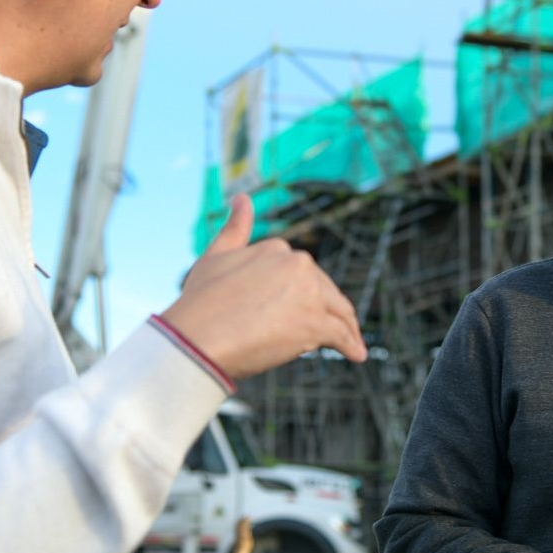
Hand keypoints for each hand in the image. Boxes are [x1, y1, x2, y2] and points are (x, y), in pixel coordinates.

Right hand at [161, 195, 367, 379]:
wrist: (197, 338)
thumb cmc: (200, 303)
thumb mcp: (215, 256)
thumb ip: (234, 229)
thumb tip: (242, 197)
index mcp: (276, 248)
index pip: (303, 273)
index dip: (307, 294)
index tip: (307, 309)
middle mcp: (297, 264)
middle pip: (325, 291)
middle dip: (330, 310)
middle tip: (335, 331)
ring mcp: (309, 294)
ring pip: (339, 311)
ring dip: (348, 328)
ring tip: (352, 344)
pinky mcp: (315, 324)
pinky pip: (341, 335)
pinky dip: (351, 346)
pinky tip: (356, 355)